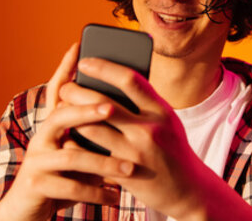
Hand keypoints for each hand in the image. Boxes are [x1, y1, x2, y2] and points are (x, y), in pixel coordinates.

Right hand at [0, 44, 135, 220]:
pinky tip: (115, 197)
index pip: (58, 91)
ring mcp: (36, 161)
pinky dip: (95, 192)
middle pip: (61, 116)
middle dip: (86, 110)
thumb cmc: (63, 179)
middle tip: (111, 109)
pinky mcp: (35, 184)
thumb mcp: (80, 155)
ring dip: (103, 162)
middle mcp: (41, 138)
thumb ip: (94, 136)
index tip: (77, 46)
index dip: (64, 69)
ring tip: (129, 170)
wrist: (29, 212)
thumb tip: (123, 111)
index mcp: (52, 127)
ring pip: (71, 155)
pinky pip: (69, 186)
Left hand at [58, 57, 251, 220]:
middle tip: (64, 88)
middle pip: (103, 102)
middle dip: (77, 92)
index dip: (103, 67)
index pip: (129, 79)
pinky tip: (68, 136)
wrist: (189, 190)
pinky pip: (91, 154)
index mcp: (160, 111)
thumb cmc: (172, 149)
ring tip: (62, 110)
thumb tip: (109, 79)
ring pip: (91, 128)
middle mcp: (149, 129)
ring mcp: (136, 153)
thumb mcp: (166, 121)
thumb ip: (144, 103)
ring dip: (71, 117)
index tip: (84, 62)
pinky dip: (76, 143)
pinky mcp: (124, 173)